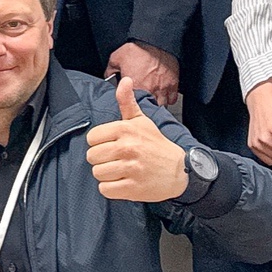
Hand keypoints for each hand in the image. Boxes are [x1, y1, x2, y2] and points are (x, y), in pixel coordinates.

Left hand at [85, 78, 187, 201]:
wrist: (180, 170)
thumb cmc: (157, 145)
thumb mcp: (142, 121)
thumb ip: (127, 102)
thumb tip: (124, 80)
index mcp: (125, 129)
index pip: (92, 138)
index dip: (99, 143)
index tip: (111, 145)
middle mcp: (127, 148)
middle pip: (92, 157)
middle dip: (102, 160)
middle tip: (117, 159)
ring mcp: (130, 169)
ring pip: (97, 173)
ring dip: (107, 175)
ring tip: (121, 171)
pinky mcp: (132, 188)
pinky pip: (105, 190)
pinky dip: (112, 189)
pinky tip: (123, 182)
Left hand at [103, 42, 182, 111]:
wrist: (156, 41)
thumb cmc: (138, 49)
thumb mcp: (116, 58)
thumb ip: (110, 71)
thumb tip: (108, 78)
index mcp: (135, 88)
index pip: (132, 106)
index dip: (131, 107)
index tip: (130, 104)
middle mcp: (150, 91)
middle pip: (149, 108)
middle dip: (145, 107)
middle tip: (142, 103)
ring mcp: (163, 89)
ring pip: (162, 106)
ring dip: (157, 104)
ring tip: (152, 100)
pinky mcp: (173, 84)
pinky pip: (172, 99)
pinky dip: (168, 99)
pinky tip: (163, 95)